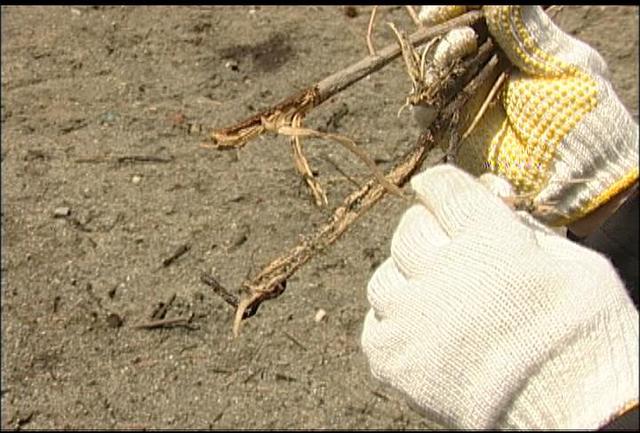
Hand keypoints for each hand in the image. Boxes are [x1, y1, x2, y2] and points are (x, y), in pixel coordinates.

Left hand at [361, 164, 638, 428]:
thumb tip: (490, 197)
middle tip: (445, 249)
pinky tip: (423, 334)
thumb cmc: (584, 333)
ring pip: (383, 277)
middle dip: (427, 232)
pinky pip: (375, 324)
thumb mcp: (573, 261)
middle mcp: (442, 270)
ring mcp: (411, 316)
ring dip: (406, 282)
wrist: (579, 412)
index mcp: (490, 238)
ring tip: (436, 300)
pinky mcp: (393, 358)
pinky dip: (394, 325)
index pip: (443, 188)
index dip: (437, 186)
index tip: (434, 190)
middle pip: (409, 229)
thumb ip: (523, 226)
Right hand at [417, 6, 638, 227]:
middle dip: (447, 35)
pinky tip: (436, 89)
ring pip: (435, 77)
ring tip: (455, 53)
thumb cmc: (583, 116)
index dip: (456, 11)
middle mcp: (488, 75)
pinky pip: (428, 115)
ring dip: (438, 61)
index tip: (439, 9)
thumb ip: (525, 30)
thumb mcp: (558, 62)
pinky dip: (425, 101)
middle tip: (461, 37)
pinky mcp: (456, 135)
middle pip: (450, 46)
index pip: (478, 21)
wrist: (580, 175)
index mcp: (516, 51)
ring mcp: (470, 105)